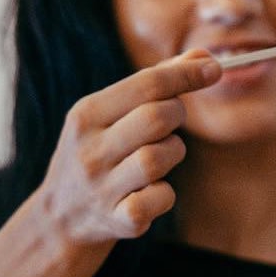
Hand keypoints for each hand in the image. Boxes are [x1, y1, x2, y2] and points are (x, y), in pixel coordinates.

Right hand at [37, 51, 220, 246]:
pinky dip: (165, 194)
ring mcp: (102, 187)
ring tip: (156, 159)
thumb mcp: (109, 115)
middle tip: (170, 124)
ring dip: (172, 153)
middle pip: (157, 117)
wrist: (60, 218)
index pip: (146, 84)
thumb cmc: (97, 154)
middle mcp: (89, 149)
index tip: (215, 68)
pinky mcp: (119, 219)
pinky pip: (162, 197)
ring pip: (160, 156)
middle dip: (177, 114)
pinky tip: (149, 193)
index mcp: (86, 115)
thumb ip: (153, 84)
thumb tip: (203, 57)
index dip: (186, 74)